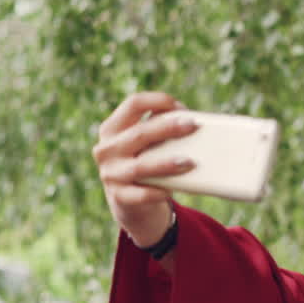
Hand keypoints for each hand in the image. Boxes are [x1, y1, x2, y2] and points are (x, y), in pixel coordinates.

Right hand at [93, 92, 197, 246]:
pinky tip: (171, 191)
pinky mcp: (119, 197)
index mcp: (113, 128)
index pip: (133, 104)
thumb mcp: (148, 143)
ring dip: (166, 164)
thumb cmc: (146, 162)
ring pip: (140, 167)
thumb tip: (196, 121)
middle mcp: (107, 149)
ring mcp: (110, 174)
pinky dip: (157, 192)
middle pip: (139, 133)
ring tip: (190, 162)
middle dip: (168, 129)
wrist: (130, 202)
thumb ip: (161, 130)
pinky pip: (140, 195)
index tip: (182, 108)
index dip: (158, 101)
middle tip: (193, 126)